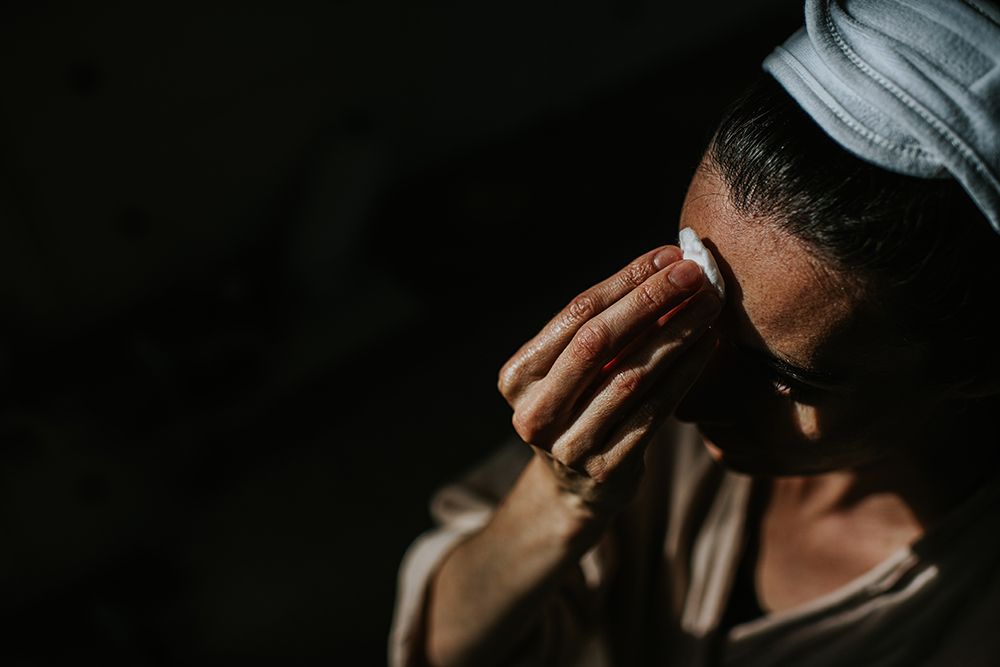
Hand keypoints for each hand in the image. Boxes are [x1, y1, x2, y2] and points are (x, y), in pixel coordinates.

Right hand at [497, 245, 721, 516]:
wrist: (574, 489)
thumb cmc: (580, 407)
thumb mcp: (575, 370)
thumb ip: (606, 327)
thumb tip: (669, 267)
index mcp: (518, 376)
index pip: (576, 314)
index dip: (626, 281)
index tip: (669, 256)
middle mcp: (534, 411)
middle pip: (598, 341)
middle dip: (650, 300)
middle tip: (696, 273)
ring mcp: (568, 444)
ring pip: (630, 376)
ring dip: (676, 333)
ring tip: (709, 304)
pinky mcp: (606, 469)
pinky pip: (653, 411)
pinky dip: (684, 373)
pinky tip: (707, 346)